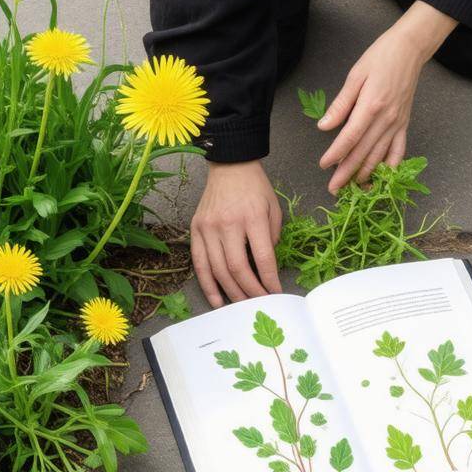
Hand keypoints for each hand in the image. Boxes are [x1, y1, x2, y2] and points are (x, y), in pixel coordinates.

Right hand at [190, 160, 283, 307]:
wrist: (230, 165)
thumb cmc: (255, 188)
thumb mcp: (273, 208)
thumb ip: (271, 238)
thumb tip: (266, 267)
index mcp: (252, 217)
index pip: (262, 257)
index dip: (269, 279)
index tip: (276, 293)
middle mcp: (228, 223)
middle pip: (238, 268)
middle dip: (250, 291)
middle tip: (260, 304)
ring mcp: (208, 227)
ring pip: (218, 270)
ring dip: (231, 292)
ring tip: (242, 306)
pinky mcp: (195, 229)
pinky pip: (200, 263)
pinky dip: (208, 285)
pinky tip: (217, 300)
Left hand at [317, 0, 457, 191]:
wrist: (410, 50)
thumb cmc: (379, 58)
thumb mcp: (355, 76)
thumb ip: (341, 104)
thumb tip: (324, 126)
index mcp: (371, 106)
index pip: (350, 138)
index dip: (336, 154)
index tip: (324, 165)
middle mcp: (386, 119)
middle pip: (363, 152)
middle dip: (347, 173)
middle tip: (334, 189)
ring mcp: (397, 123)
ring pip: (380, 156)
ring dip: (366, 174)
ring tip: (353, 188)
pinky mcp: (405, 124)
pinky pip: (399, 150)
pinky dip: (391, 165)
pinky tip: (382, 177)